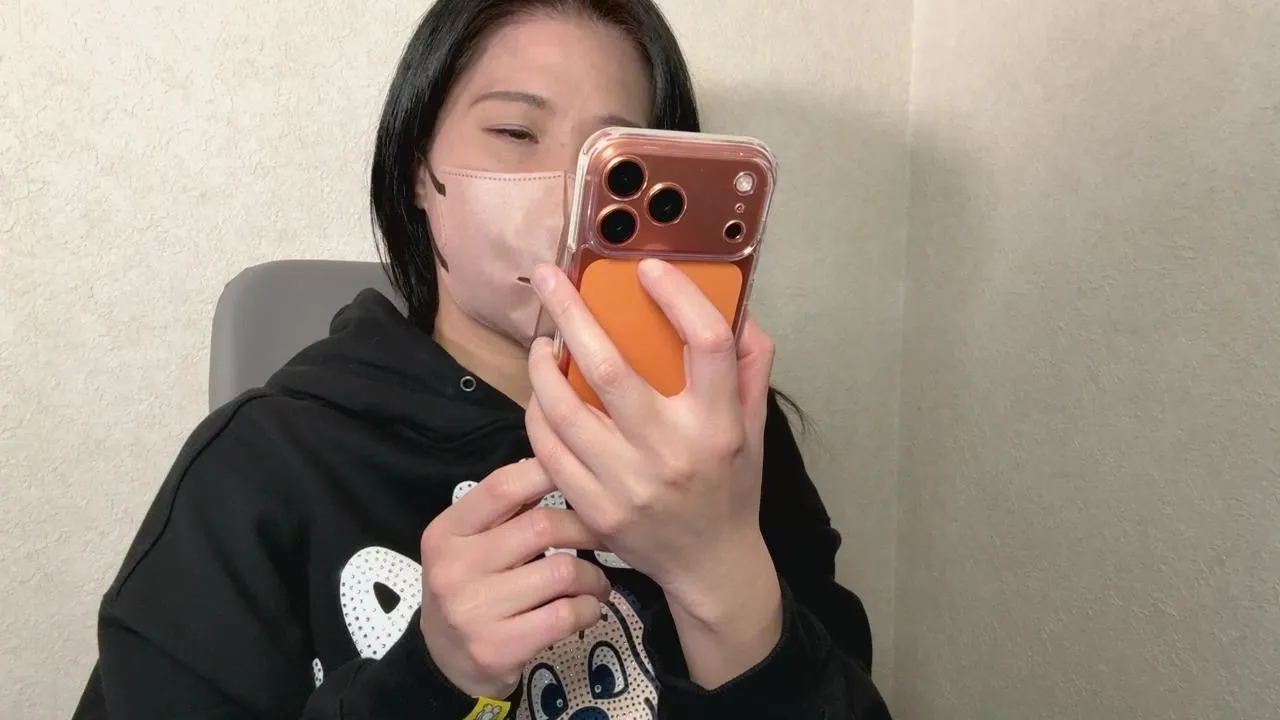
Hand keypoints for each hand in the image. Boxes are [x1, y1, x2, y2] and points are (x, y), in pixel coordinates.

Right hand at [418, 459, 610, 698]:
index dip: (547, 472)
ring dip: (593, 576)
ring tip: (596, 582)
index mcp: (447, 532)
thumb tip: (556, 466)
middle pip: (542, 526)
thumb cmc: (469, 589)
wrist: (444, 661)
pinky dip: (589, 608)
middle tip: (604, 537)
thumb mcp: (469, 545)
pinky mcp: (498, 647)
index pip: (502, 487)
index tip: (579, 476)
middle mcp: (454, 568)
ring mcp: (474, 611)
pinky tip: (587, 608)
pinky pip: (566, 614)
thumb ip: (505, 511)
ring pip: (562, 571)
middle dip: (586, 528)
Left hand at [525, 259, 779, 629]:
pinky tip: (541, 392)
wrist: (710, 565)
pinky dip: (537, 412)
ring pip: (564, 410)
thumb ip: (749, 364)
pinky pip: (548, 449)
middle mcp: (673, 453)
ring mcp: (627, 485)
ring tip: (542, 339)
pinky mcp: (594, 508)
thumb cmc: (731, 484)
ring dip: (542, 365)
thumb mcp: (754, 424)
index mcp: (719, 425)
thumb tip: (736, 304)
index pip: (707, 344)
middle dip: (572, 314)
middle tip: (549, 277)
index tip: (647, 268)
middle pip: (611, 371)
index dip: (678, 296)